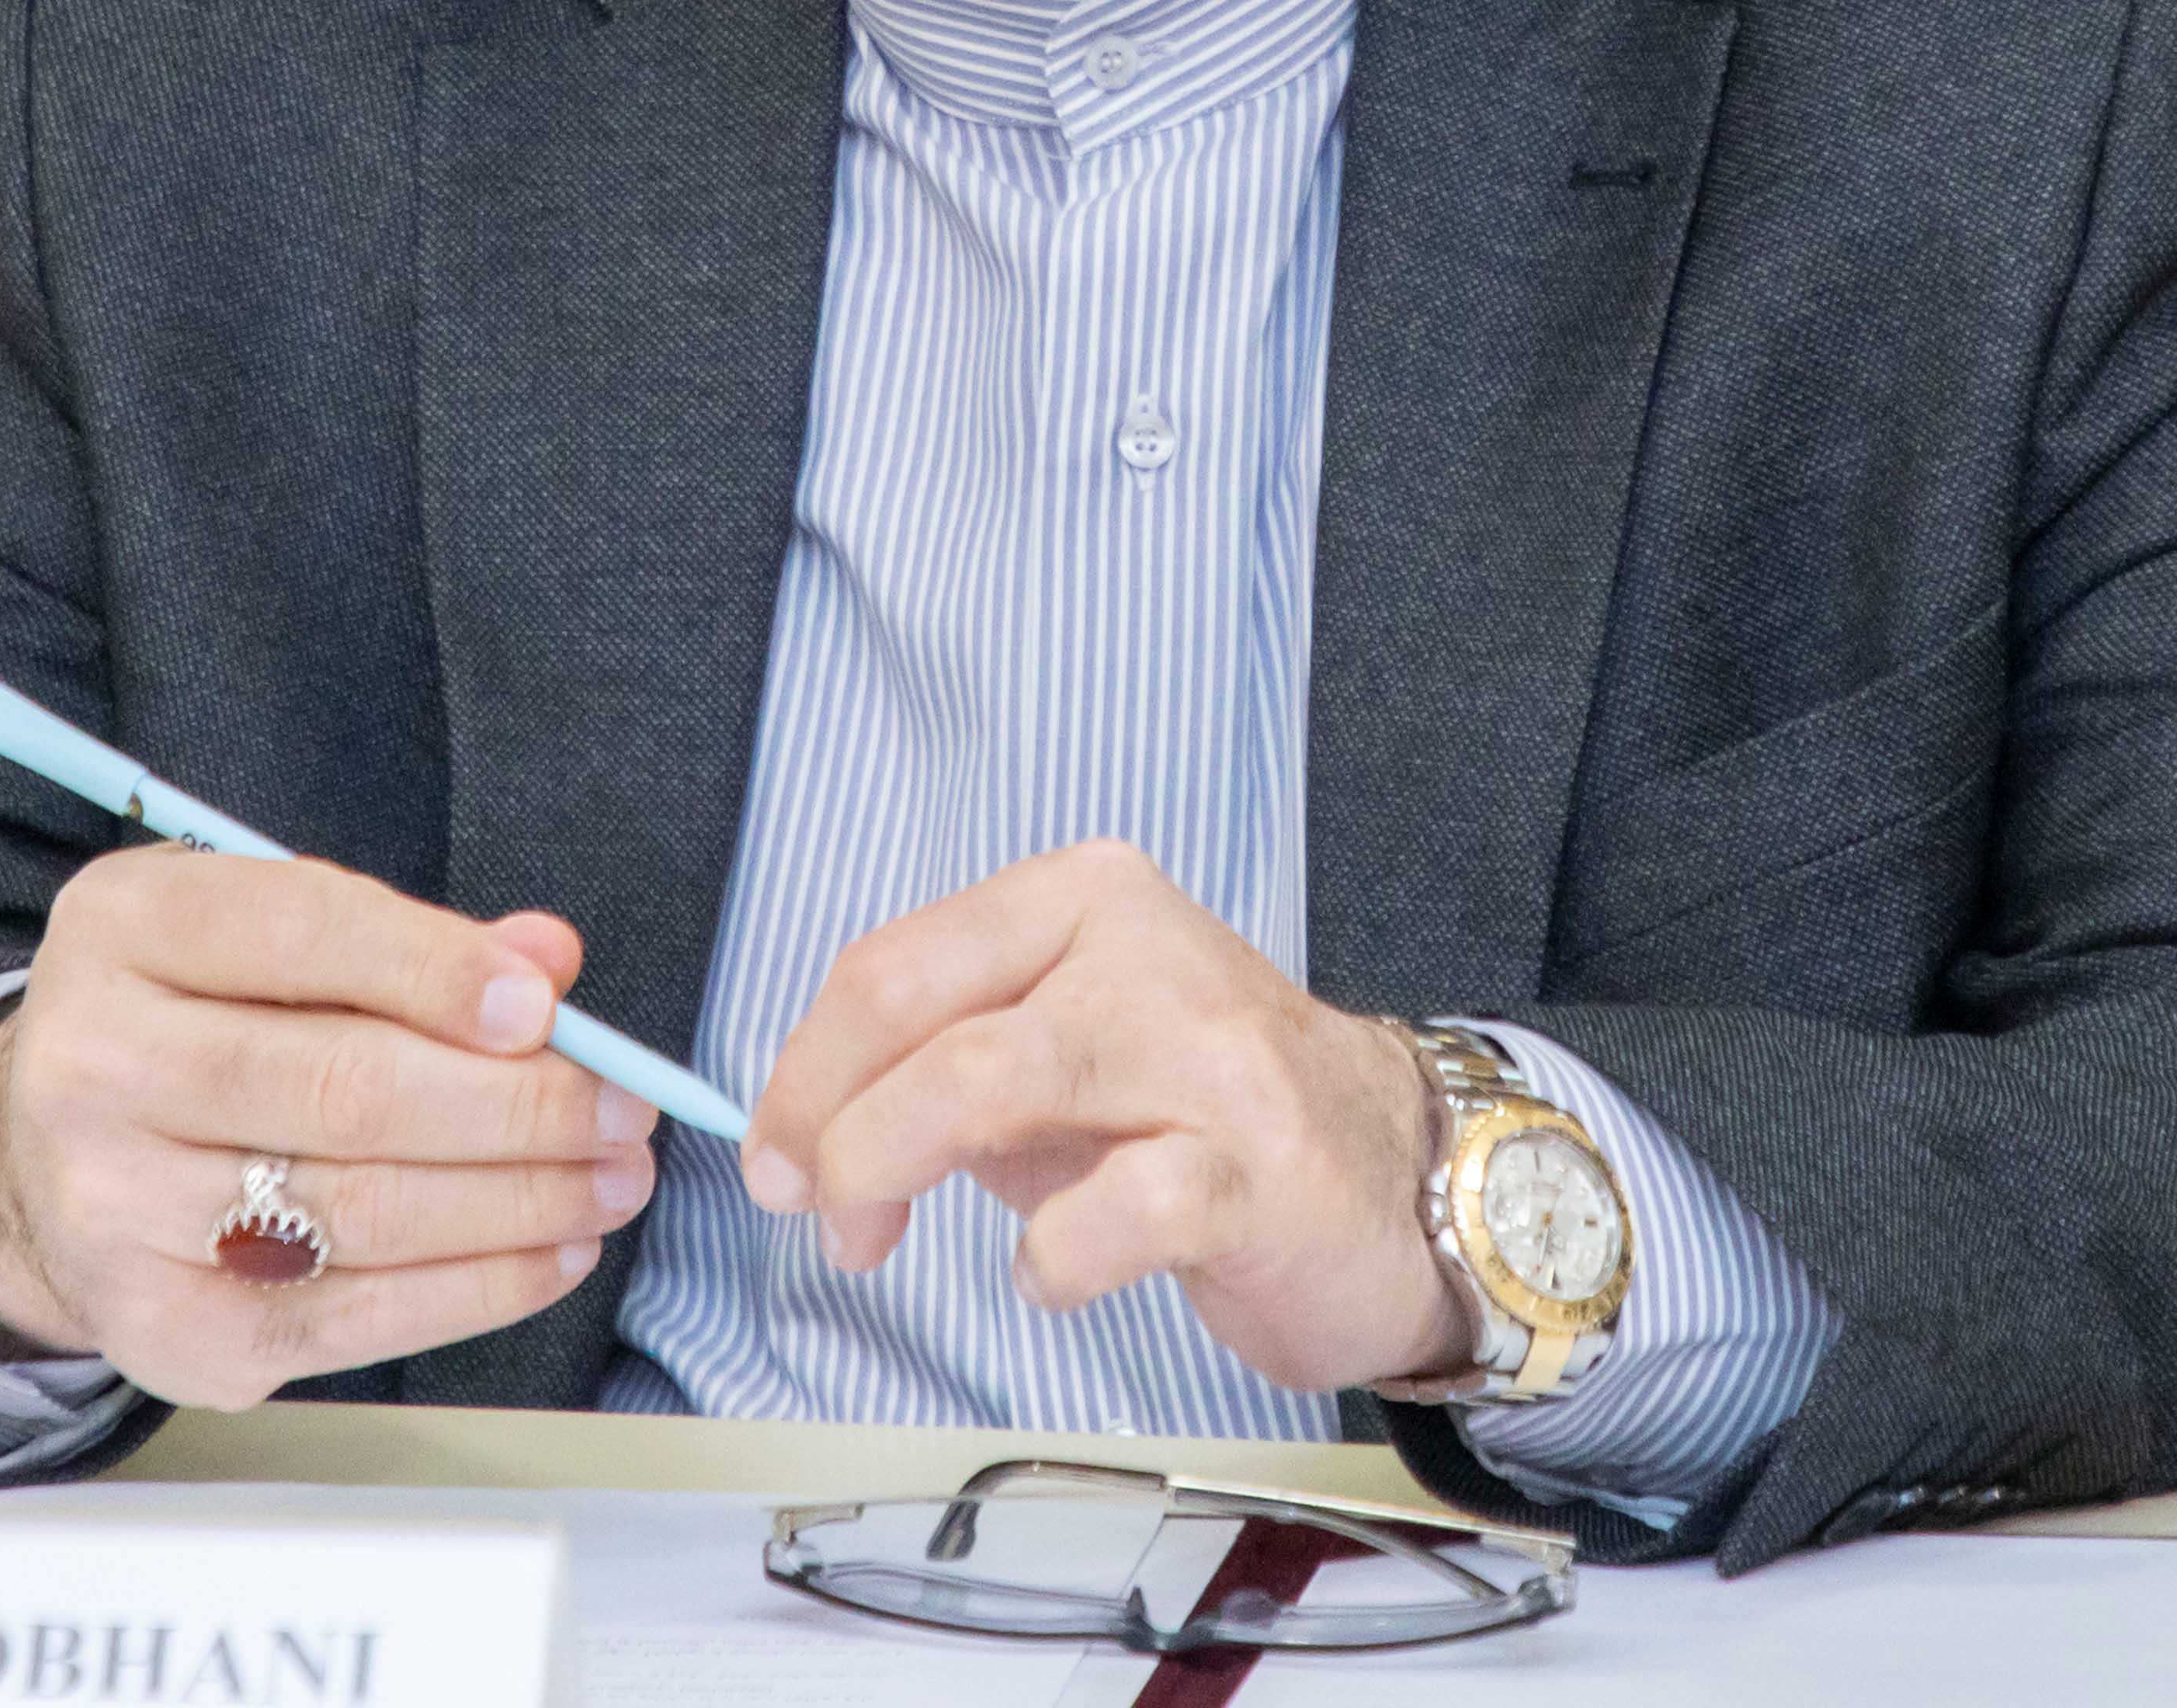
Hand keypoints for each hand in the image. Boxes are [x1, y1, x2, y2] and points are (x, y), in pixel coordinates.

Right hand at [0, 849, 657, 1406]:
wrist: (41, 1159)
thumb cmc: (198, 1020)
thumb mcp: (271, 932)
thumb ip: (409, 938)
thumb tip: (547, 961)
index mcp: (125, 928)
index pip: (297, 933)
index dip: (436, 970)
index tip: (548, 1007)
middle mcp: (96, 1066)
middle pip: (340, 1089)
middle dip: (514, 1105)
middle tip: (623, 1110)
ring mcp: (117, 1211)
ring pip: (358, 1210)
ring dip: (519, 1202)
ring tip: (613, 1181)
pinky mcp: (164, 1330)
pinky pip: (348, 1314)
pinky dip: (475, 1287)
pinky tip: (552, 1252)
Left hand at [739, 839, 1470, 1396]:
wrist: (1400, 1177)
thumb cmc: (1206, 1115)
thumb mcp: (1061, 1057)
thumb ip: (941, 1062)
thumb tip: (801, 1121)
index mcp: (1082, 900)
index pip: (892, 964)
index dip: (803, 1072)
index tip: (776, 1157)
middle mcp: (1142, 951)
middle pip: (918, 1012)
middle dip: (827, 1124)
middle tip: (817, 1215)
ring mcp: (1205, 1055)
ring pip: (989, 1079)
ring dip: (888, 1169)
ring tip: (871, 1242)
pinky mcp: (1256, 1168)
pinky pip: (1114, 1209)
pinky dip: (1048, 1259)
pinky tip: (1045, 1276)